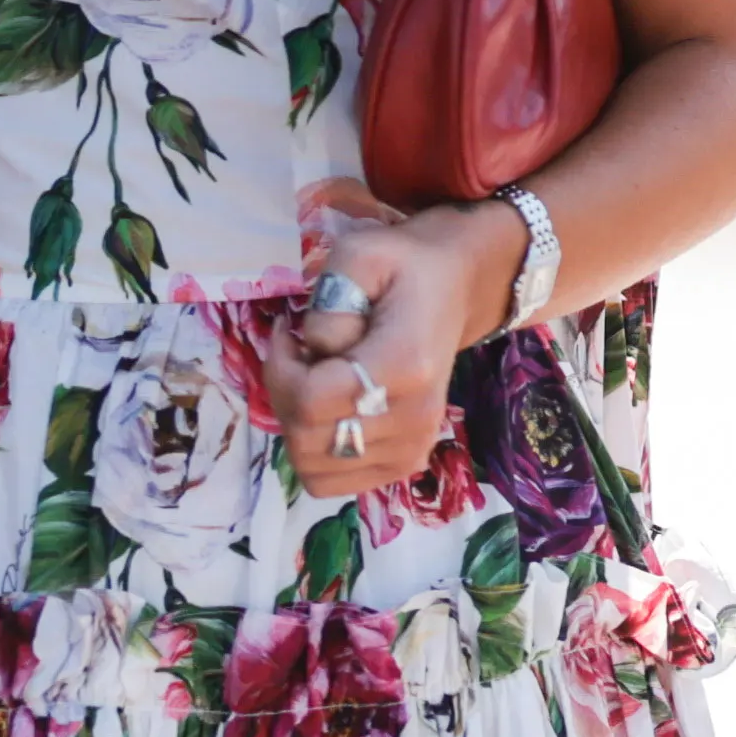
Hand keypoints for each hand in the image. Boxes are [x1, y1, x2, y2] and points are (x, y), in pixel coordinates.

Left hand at [254, 184, 503, 497]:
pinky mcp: (405, 463)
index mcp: (405, 368)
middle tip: (298, 355)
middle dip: (285, 395)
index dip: (281, 370)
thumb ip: (328, 304)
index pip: (310, 403)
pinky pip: (333, 480)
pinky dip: (315, 449)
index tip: (288, 334)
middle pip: (306, 441)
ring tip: (313, 381)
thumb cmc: (405, 266)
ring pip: (313, 467)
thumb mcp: (360, 255)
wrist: (455, 289)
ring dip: (296, 425)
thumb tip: (315, 354)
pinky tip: (327, 409)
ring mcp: (412, 449)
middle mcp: (413, 421)